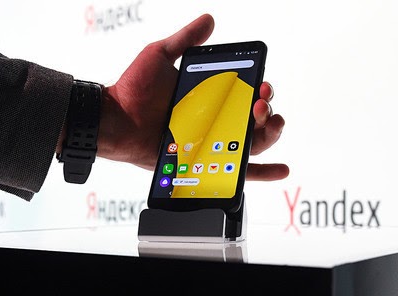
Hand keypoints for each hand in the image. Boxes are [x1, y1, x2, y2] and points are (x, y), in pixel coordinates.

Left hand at [100, 13, 287, 180]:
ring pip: (253, 142)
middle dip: (266, 110)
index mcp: (208, 96)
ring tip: (268, 123)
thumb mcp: (159, 56)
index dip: (260, 90)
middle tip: (259, 104)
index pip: (245, 94)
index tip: (263, 85)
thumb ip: (184, 40)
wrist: (116, 120)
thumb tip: (208, 20)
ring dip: (270, 132)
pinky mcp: (205, 162)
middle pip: (255, 118)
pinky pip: (238, 171)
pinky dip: (263, 172)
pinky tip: (281, 169)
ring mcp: (211, 142)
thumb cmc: (133, 90)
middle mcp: (214, 120)